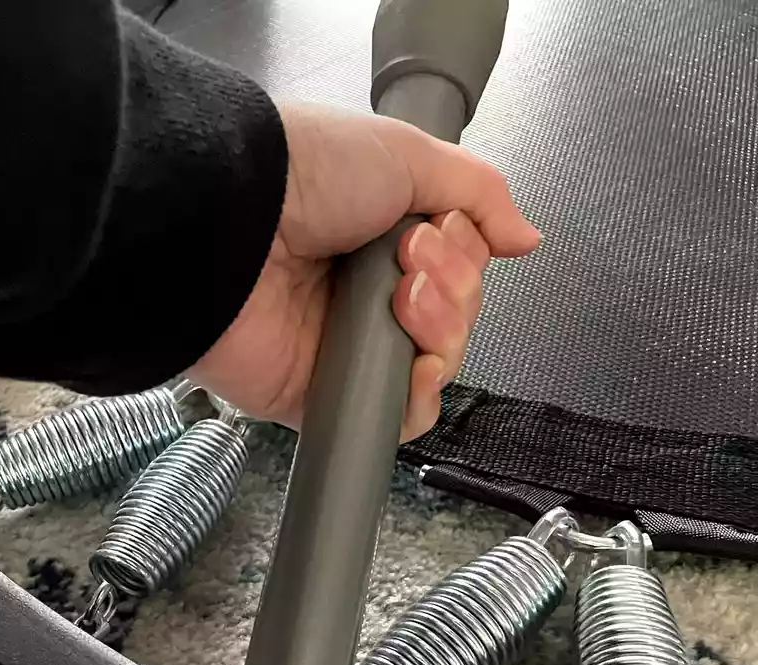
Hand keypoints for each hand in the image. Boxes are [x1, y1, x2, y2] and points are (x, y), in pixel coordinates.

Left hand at [187, 99, 539, 441]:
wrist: (232, 223)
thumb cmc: (301, 174)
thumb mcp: (408, 153)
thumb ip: (479, 192)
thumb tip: (525, 237)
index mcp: (379, 235)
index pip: (459, 268)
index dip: (465, 256)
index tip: (434, 231)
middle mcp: (363, 291)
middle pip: (456, 317)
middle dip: (453, 288)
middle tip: (407, 259)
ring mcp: (345, 344)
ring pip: (437, 367)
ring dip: (440, 331)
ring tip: (398, 297)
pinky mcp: (324, 395)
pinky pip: (398, 417)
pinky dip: (418, 394)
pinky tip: (411, 361)